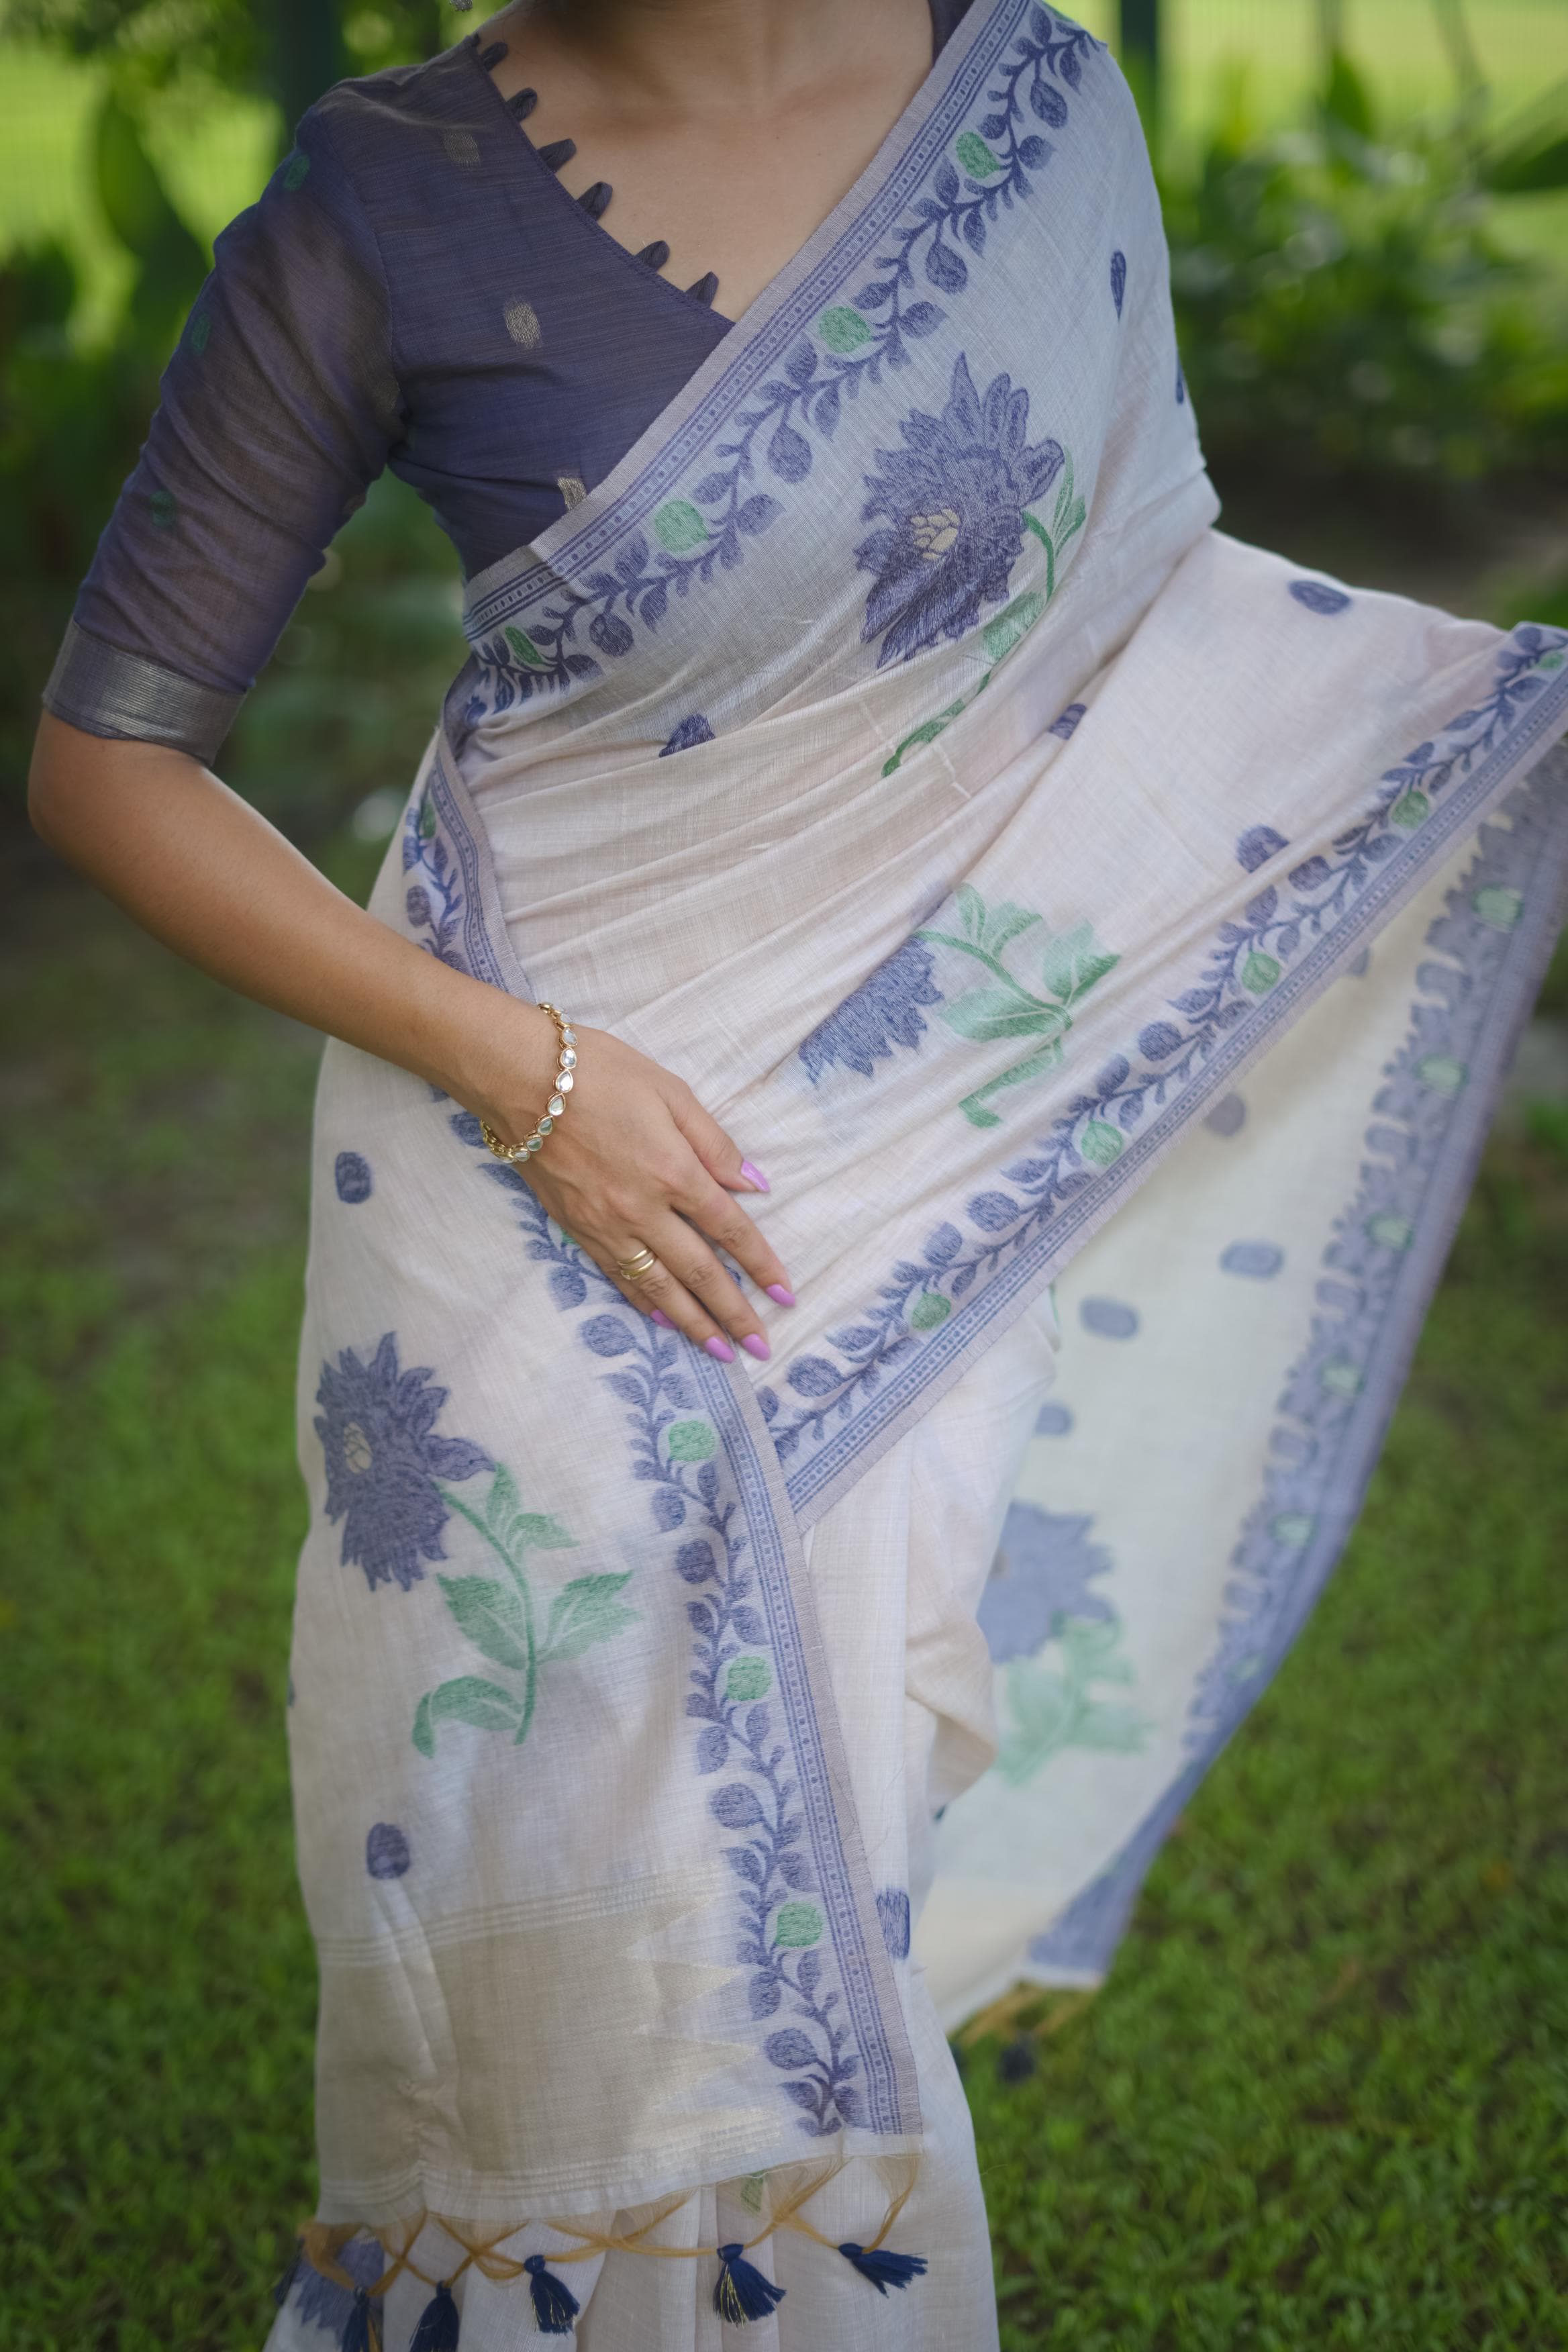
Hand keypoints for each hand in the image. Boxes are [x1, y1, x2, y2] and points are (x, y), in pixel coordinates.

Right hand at [471, 1006, 793, 1361]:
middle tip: (760, 1348)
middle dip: (733, 1313)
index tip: (785, 1295)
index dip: (761, 1265)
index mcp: (674, 1171)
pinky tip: (662, 1320)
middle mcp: (644, 1209)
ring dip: (693, 1323)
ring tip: (719, 1351)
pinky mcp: (575, 1228)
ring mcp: (607, 1225)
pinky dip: (643, 1302)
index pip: (730, 1229)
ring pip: (658, 1286)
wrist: (518, 1078)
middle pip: (699, 1271)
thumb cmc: (599, 1072)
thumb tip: (752, 1184)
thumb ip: (713, 1143)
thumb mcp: (670, 1091)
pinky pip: (617, 1276)